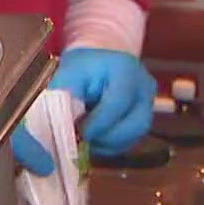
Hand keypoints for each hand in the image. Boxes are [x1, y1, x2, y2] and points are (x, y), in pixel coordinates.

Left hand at [11, 48, 156, 175]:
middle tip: (82, 140)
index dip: (98, 123)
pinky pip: (132, 140)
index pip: (118, 103)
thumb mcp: (65, 78)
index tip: (78, 133)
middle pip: (135, 125)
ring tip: (86, 139)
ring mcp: (149, 102)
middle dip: (106, 139)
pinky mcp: (145, 116)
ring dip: (108, 144)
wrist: (97, 60)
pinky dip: (112, 144)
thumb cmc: (79, 68)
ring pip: (135, 136)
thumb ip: (60, 103)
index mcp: (126, 70)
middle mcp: (144, 86)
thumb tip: (54, 140)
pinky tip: (95, 137)